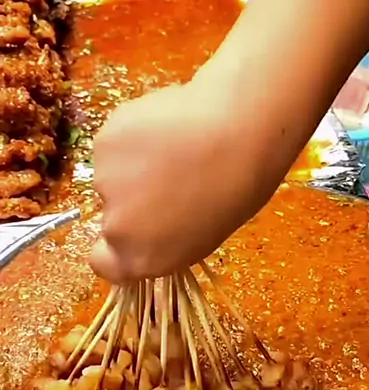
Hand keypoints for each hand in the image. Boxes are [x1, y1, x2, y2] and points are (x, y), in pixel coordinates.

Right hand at [90, 80, 276, 282]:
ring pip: (111, 175)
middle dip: (132, 201)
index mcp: (145, 259)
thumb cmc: (243, 185)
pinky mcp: (104, 142)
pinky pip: (114, 142)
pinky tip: (164, 127)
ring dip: (132, 165)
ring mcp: (106, 183)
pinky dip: (132, 135)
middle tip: (168, 179)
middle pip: (112, 217)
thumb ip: (169, 238)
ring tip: (173, 149)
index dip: (116, 246)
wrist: (243, 129)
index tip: (137, 228)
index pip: (105, 263)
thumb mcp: (208, 233)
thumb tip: (159, 222)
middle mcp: (118, 229)